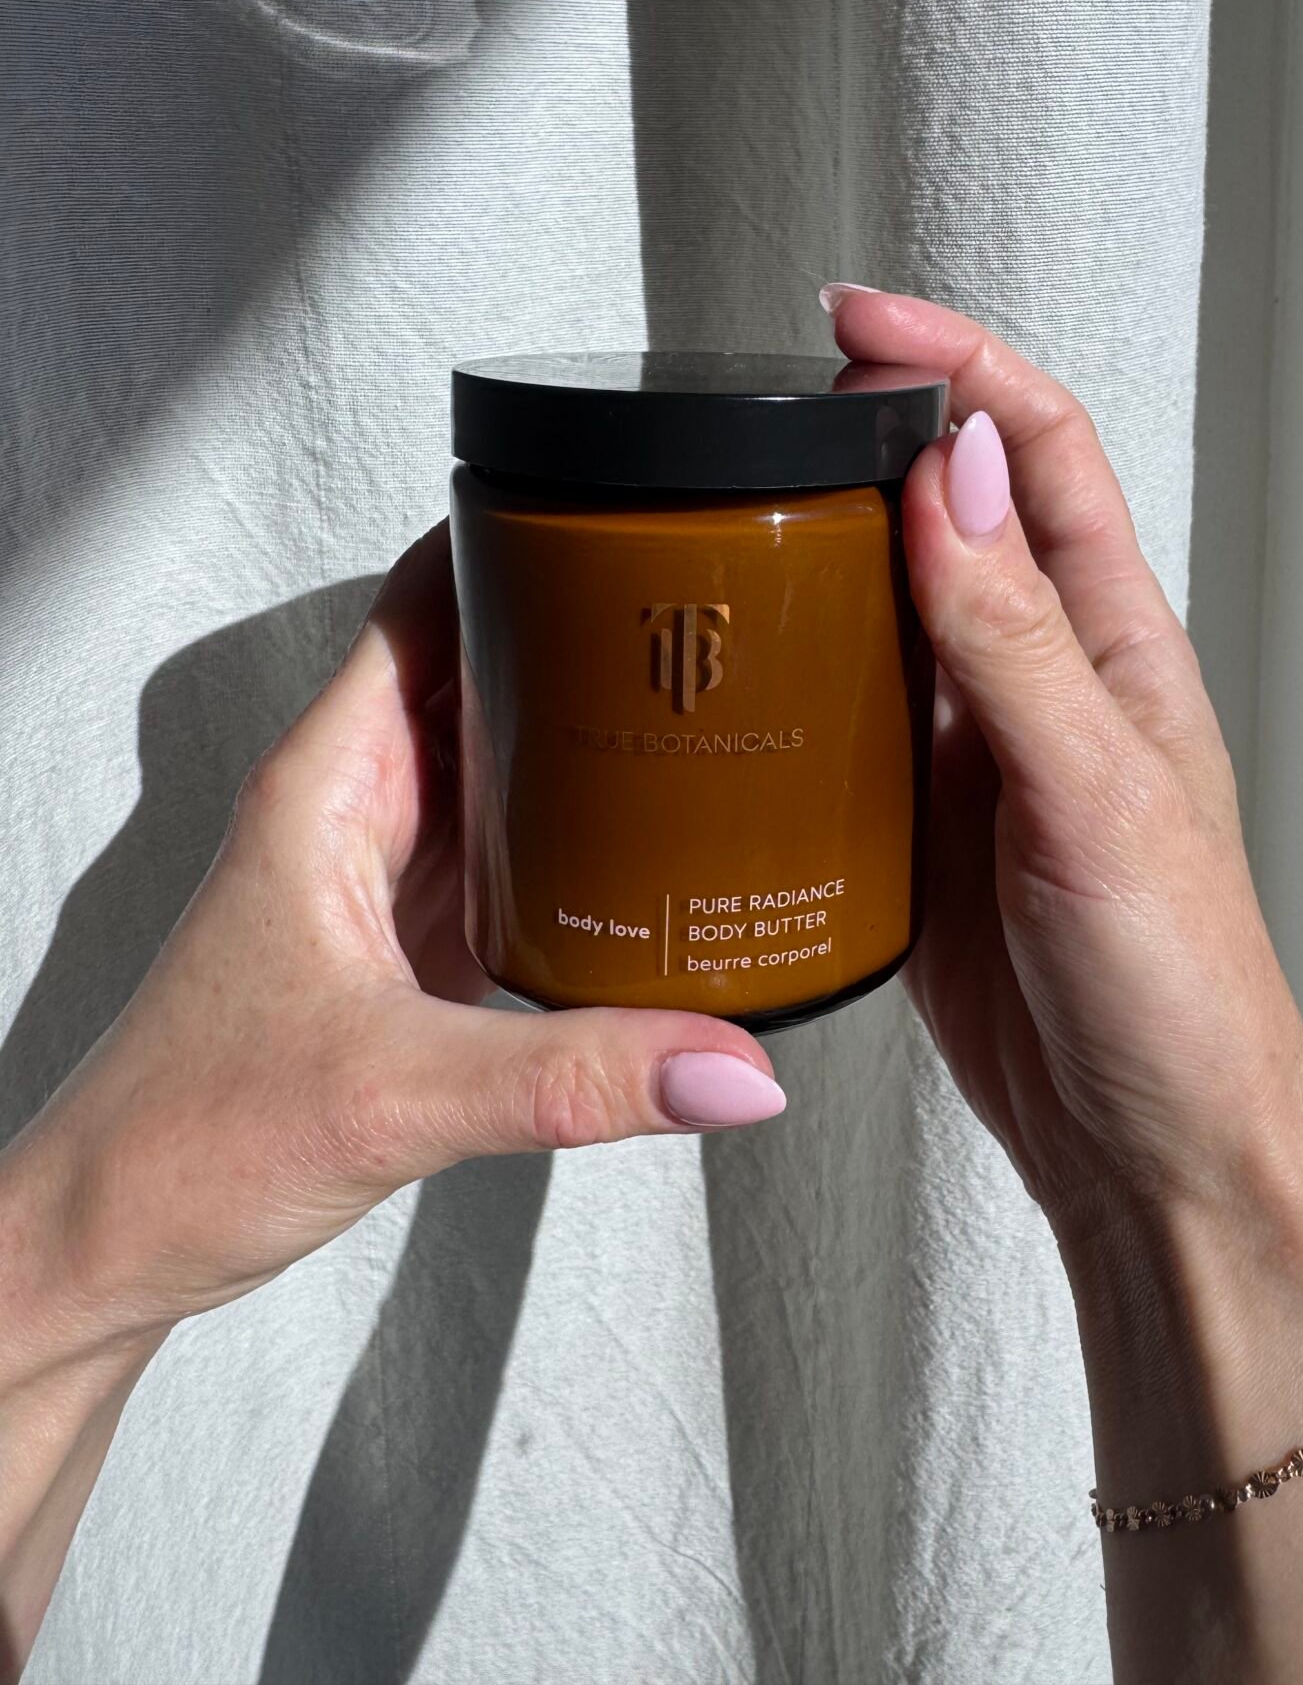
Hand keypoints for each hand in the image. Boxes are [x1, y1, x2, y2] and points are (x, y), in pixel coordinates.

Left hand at [1, 525, 784, 1360]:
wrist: (118, 1238)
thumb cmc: (182, 1139)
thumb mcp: (396, 1095)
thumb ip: (576, 1078)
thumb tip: (729, 1061)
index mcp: (328, 785)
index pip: (425, 603)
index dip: (514, 541)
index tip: (619, 517)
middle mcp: (356, 809)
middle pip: (482, 667)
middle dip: (582, 629)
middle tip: (700, 616)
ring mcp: (383, 873)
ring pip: (499, 758)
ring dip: (582, 730)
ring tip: (696, 712)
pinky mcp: (410, 941)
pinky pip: (510, 847)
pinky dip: (578, 832)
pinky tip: (647, 853)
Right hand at [826, 287, 1302, 1223]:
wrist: (1146, 1153)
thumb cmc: (1177, 993)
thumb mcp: (1097, 800)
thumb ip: (1016, 640)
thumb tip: (960, 474)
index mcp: (1111, 647)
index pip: (1039, 450)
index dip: (956, 363)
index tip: (857, 322)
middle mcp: (1040, 681)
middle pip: (950, 507)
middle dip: (865, 432)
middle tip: (762, 404)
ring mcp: (972, 752)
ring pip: (883, 607)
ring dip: (817, 547)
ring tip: (723, 515)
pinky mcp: (914, 825)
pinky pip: (842, 718)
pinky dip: (787, 678)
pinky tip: (737, 678)